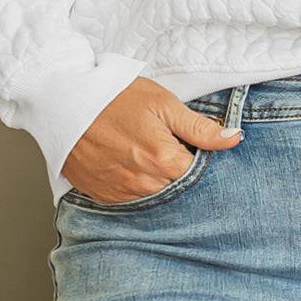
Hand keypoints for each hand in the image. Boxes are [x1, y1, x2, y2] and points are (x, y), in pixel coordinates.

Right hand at [60, 75, 242, 203]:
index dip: (203, 162)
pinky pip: (132, 202)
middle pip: (180, 190)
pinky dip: (139, 189)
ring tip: (151, 157)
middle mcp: (145, 184)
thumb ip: (200, 127)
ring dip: (162, 184)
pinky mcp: (104, 197)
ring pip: (158, 199)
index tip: (198, 150)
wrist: (65, 103)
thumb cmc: (115, 97)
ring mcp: (122, 193)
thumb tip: (235, 139)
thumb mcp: (163, 103)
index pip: (201, 175)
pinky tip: (134, 168)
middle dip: (184, 176)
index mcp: (164, 160)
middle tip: (174, 152)